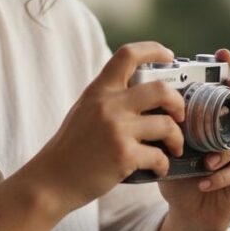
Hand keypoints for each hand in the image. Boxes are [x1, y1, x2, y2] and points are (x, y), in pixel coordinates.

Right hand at [28, 42, 187, 212]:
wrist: (50, 180)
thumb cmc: (70, 149)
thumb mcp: (84, 110)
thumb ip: (108, 98)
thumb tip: (141, 91)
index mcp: (99, 90)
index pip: (128, 54)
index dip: (153, 49)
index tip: (168, 55)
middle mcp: (109, 105)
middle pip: (161, 89)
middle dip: (178, 102)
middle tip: (179, 115)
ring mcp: (117, 129)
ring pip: (167, 125)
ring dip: (176, 138)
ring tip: (173, 148)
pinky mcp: (123, 155)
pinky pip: (159, 156)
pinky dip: (164, 164)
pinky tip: (158, 168)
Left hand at [158, 48, 229, 230]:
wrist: (186, 209)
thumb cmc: (176, 170)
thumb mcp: (165, 145)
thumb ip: (162, 125)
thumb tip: (146, 100)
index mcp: (213, 113)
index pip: (223, 84)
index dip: (227, 67)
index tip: (223, 55)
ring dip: (224, 149)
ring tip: (204, 162)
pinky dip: (223, 174)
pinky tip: (205, 182)